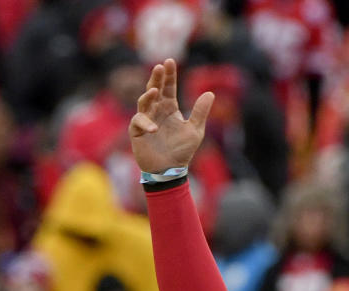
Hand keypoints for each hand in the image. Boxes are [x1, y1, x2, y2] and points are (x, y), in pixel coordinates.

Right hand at [128, 58, 213, 172]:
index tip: (170, 61)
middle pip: (154, 89)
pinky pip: (138, 122)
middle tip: (160, 67)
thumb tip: (210, 93)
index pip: (169, 87)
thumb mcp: (195, 130)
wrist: (170, 170)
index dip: (169, 75)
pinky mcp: (137, 131)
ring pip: (143, 102)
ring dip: (148, 96)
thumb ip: (200, 112)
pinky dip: (145, 123)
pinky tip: (154, 128)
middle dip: (156, 78)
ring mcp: (146, 119)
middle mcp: (156, 110)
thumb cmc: (182, 150)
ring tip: (155, 90)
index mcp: (170, 108)